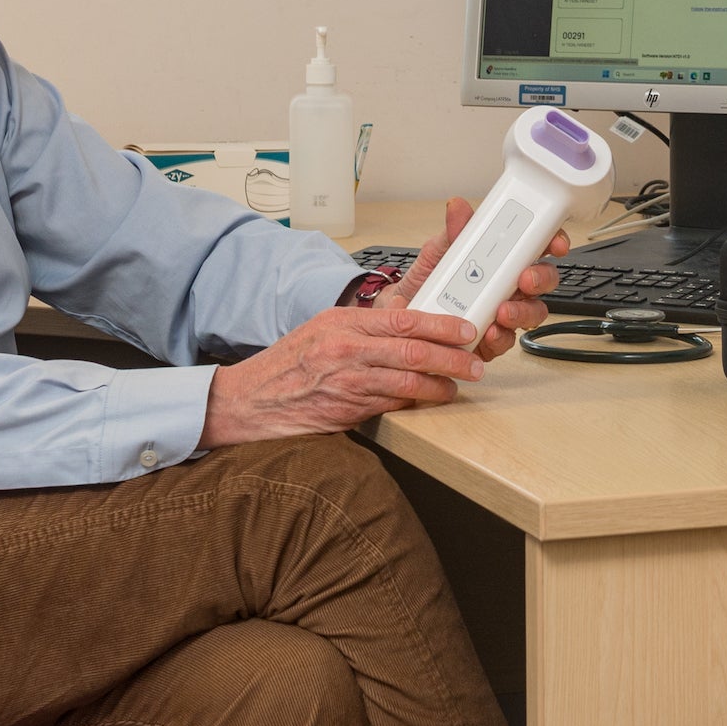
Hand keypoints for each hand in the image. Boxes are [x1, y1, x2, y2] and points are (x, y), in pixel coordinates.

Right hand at [201, 305, 486, 447]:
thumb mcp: (324, 327)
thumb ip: (365, 323)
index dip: (441, 325)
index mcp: (344, 322)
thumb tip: (405, 314)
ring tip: (458, 386)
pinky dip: (414, 402)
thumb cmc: (290, 362)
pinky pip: (391, 404)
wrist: (251, 400)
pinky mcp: (347, 410)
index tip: (466, 330)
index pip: (404, 319)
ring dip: (440, 386)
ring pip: (407, 381)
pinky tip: (429, 401)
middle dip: (452, 358)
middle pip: (413, 351)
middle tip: (475, 363)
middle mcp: (347, 349)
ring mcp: (348, 382)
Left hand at [374, 197, 567, 361]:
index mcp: (503, 259)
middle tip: (525, 279)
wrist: (405, 317)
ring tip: (503, 311)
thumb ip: (455, 231)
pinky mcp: (492, 339)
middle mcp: (510, 285)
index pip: (538, 246)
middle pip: (543, 280)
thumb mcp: (439, 251)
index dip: (553, 242)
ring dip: (522, 311)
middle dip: (540, 279)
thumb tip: (457, 207)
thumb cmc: (429, 281)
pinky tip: (488, 331)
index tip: (556, 243)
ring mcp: (504, 313)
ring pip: (532, 313)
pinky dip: (500, 337)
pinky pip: (507, 340)